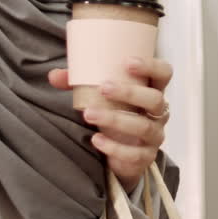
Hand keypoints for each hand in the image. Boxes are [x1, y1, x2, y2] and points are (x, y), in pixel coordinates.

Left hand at [49, 57, 173, 191]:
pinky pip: (134, 154)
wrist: (120, 151)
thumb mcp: (99, 96)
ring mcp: (154, 136)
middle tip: (104, 87)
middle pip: (155, 99)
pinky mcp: (145, 157)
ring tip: (89, 114)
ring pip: (143, 127)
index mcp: (152, 90)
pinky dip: (114, 147)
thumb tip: (54, 76)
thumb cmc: (114, 112)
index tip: (127, 62)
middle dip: (130, 92)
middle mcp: (158, 112)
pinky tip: (96, 140)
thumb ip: (78, 83)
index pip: (164, 73)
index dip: (151, 66)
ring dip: (115, 119)